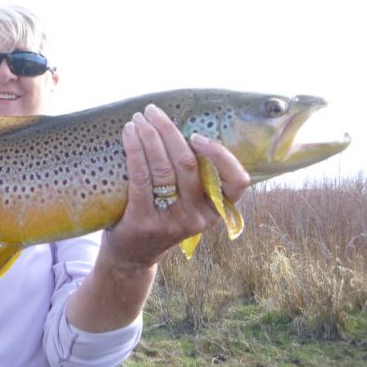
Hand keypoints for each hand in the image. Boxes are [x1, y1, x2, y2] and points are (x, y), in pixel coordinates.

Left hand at [104, 103, 249, 267]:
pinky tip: (128, 134)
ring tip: (137, 119)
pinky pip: (140, 177)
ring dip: (148, 136)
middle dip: (169, 130)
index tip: (197, 136)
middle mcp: (198, 217)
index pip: (238, 182)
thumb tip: (185, 126)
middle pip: (188, 164)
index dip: (220, 155)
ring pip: (163, 167)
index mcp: (216, 210)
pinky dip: (134, 150)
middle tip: (152, 111)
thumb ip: (196, 176)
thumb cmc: (163, 216)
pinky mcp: (144, 220)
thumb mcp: (189, 203)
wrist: (132, 256)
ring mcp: (171, 221)